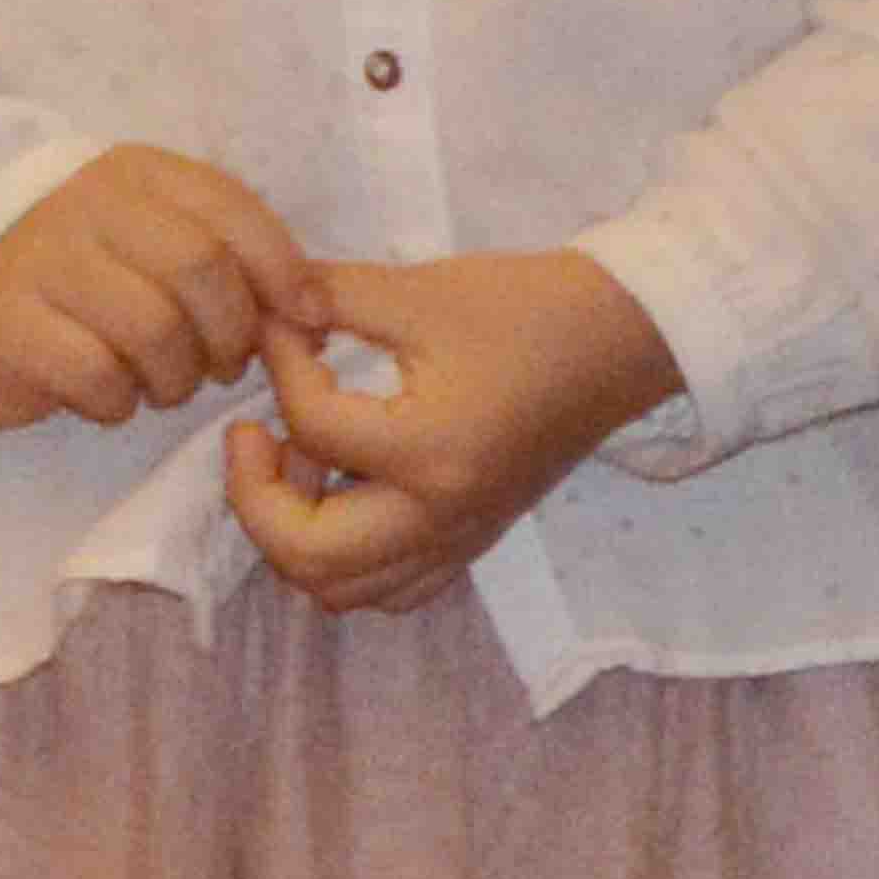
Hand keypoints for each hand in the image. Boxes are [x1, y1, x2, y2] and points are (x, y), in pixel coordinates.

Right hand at [0, 146, 316, 432]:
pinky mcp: (2, 326)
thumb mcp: (155, 232)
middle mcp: (90, 206)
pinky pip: (92, 372)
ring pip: (151, 327)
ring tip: (167, 384)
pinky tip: (111, 398)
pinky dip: (118, 399)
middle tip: (225, 364)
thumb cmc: (81, 263)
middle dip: (231, 331)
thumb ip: (230, 252)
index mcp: (141, 175)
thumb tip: (314, 305)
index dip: (285, 272)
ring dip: (178, 375)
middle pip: (199, 269)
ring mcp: (39, 263)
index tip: (307, 320)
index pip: (235, 212)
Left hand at [221, 247, 681, 617]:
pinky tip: (346, 495)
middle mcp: (441, 515)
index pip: (312, 428)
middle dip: (255, 494)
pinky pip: (389, 589)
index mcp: (432, 452)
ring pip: (339, 589)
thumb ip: (329, 296)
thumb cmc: (530, 307)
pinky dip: (348, 560)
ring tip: (301, 466)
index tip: (284, 326)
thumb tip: (263, 308)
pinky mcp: (472, 539)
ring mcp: (458, 537)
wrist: (626, 337)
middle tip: (253, 436)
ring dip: (295, 535)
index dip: (280, 366)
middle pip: (306, 551)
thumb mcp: (423, 289)